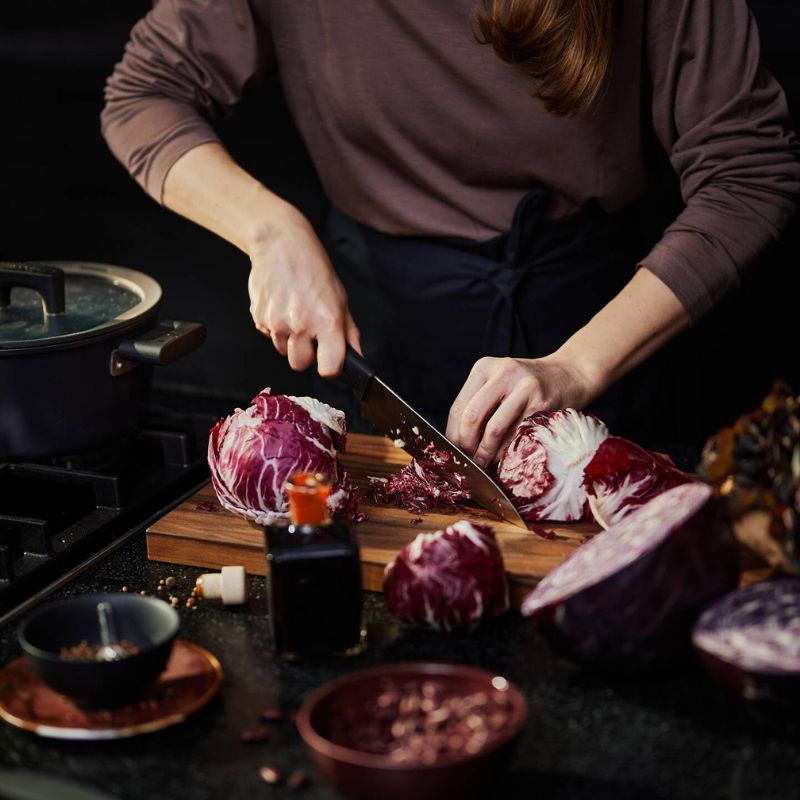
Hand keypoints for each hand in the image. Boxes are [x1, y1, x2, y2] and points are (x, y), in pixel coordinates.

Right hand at [248, 212, 360, 375]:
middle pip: (300, 365)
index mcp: (326, 321)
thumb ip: (349, 333)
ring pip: (282, 351)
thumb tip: (358, 358)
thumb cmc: (314, 269)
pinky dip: (276, 328)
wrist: (280, 244)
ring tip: (295, 313)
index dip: (330, 367)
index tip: (330, 360)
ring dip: (289, 340)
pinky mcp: (258, 317)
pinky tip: (282, 306)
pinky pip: (269, 336)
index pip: (329, 368)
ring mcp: (276, 322)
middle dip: (306, 355)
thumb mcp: (341, 299)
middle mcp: (300, 324)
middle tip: (311, 335)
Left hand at [445, 355, 597, 467]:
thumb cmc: (530, 385)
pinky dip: (508, 452)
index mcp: (484, 368)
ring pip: (494, 429)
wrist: (571, 373)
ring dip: (486, 453)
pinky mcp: (542, 401)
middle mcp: (502, 372)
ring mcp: (524, 386)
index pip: (458, 407)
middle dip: (466, 445)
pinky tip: (505, 458)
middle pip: (472, 417)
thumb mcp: (500, 384)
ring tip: (484, 464)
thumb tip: (457, 443)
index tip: (453, 452)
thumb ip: (480, 405)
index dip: (452, 435)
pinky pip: (518, 434)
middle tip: (468, 461)